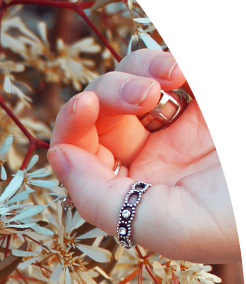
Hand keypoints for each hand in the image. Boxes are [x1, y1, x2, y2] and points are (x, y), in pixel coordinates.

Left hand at [47, 48, 238, 264]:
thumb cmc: (234, 223)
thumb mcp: (157, 225)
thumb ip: (96, 198)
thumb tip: (55, 156)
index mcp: (134, 189)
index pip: (80, 150)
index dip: (71, 124)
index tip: (86, 107)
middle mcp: (156, 153)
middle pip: (102, 107)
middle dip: (110, 90)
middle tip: (147, 93)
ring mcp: (189, 120)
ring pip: (135, 75)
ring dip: (140, 65)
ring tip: (173, 76)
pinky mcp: (210, 99)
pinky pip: (172, 64)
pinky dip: (167, 59)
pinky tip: (182, 72)